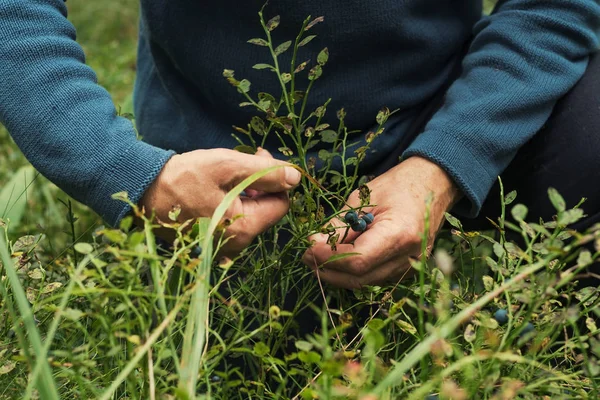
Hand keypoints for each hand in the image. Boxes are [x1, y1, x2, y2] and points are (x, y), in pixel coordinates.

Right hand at [140, 147, 300, 255]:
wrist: (140, 191)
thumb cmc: (183, 177)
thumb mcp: (228, 166)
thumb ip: (266, 172)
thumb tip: (296, 178)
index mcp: (243, 230)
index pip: (281, 204)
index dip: (276, 179)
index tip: (259, 157)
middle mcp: (235, 246)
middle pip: (265, 211)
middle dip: (260, 184)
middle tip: (242, 161)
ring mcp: (221, 249)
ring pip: (249, 215)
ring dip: (245, 193)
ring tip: (224, 175)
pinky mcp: (209, 245)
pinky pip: (232, 222)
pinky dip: (231, 204)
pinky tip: (215, 190)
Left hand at [302, 156, 460, 288]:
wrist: (432, 186)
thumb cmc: (398, 186)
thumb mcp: (363, 199)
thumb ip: (338, 225)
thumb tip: (313, 244)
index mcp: (400, 235)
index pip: (358, 260)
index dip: (328, 258)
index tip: (308, 249)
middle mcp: (408, 258)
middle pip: (359, 278)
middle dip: (328, 270)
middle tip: (306, 256)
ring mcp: (410, 268)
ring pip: (364, 282)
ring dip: (337, 273)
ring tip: (318, 256)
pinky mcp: (406, 271)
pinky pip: (373, 277)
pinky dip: (353, 272)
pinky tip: (338, 259)